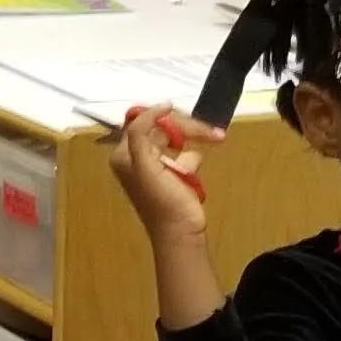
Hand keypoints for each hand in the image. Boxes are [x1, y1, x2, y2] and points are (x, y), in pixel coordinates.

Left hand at [109, 102, 224, 245]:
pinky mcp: (174, 173)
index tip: (174, 106)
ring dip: (195, 138)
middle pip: (161, 129)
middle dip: (186, 128)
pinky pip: (186, 154)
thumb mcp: (144, 165)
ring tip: (216, 137)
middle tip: (211, 131)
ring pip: (177, 139)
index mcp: (124, 155)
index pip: (140, 123)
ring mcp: (157, 165)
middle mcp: (137, 158)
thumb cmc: (162, 202)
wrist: (181, 234)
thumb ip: (140, 134)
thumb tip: (155, 109)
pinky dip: (193, 158)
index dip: (156, 114)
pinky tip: (195, 171)